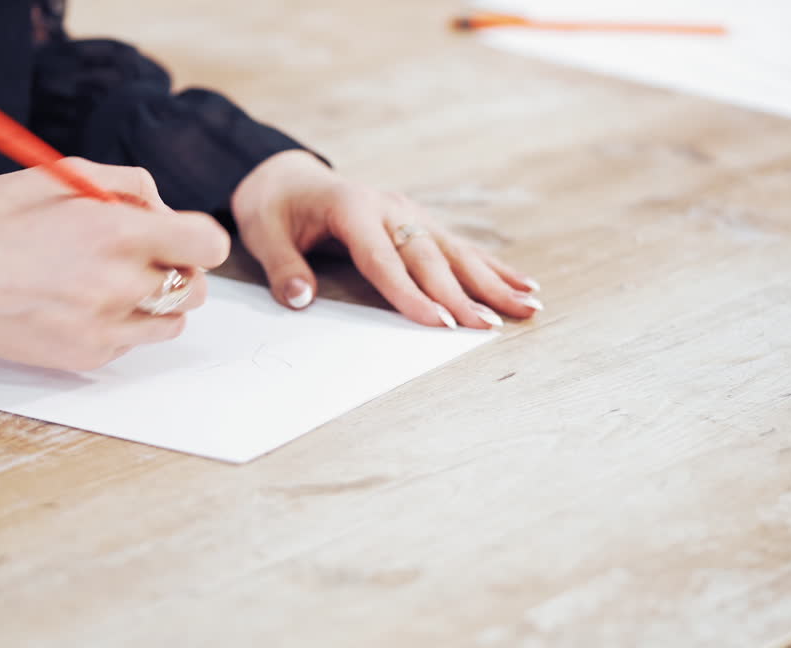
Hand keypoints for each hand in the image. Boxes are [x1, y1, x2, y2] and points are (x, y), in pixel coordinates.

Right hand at [0, 159, 229, 370]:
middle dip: (180, 269)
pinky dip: (122, 325)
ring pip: (173, 322)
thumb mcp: (65, 174)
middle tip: (144, 258)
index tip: (182, 236)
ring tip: (115, 284)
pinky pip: (133, 343)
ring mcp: (104, 327)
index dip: (199, 239)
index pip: (209, 246)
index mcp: (116, 233)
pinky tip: (84, 305)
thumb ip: (130, 186)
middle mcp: (117, 285)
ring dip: (157, 302)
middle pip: (197, 288)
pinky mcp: (87, 356)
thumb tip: (165, 210)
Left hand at [231, 150, 541, 328]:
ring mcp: (409, 213)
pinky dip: (493, 268)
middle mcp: (390, 208)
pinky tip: (523, 285)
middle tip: (488, 328)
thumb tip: (300, 299)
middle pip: (430, 258)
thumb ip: (282, 267)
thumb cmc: (273, 208)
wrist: (285, 176)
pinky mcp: (418, 222)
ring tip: (528, 307)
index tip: (439, 324)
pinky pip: (460, 248)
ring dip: (493, 282)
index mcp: (352, 208)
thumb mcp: (262, 233)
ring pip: (456, 252)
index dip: (412, 295)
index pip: (385, 260)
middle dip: (462, 296)